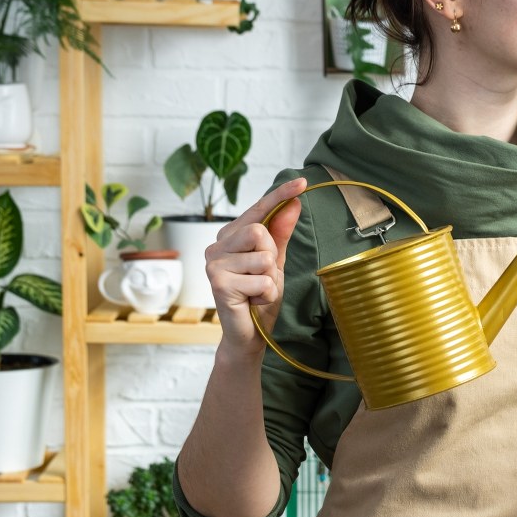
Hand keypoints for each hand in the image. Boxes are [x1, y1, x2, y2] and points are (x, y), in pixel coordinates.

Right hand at [205, 178, 307, 352]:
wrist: (249, 334)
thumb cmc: (259, 296)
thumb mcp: (275, 262)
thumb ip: (280, 234)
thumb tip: (294, 203)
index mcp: (230, 236)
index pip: (258, 210)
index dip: (279, 196)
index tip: (303, 181)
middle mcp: (217, 246)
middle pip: (259, 231)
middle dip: (271, 256)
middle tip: (262, 277)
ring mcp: (214, 263)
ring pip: (263, 257)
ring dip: (269, 279)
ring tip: (256, 291)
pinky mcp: (218, 283)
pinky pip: (262, 281)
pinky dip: (266, 295)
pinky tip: (252, 302)